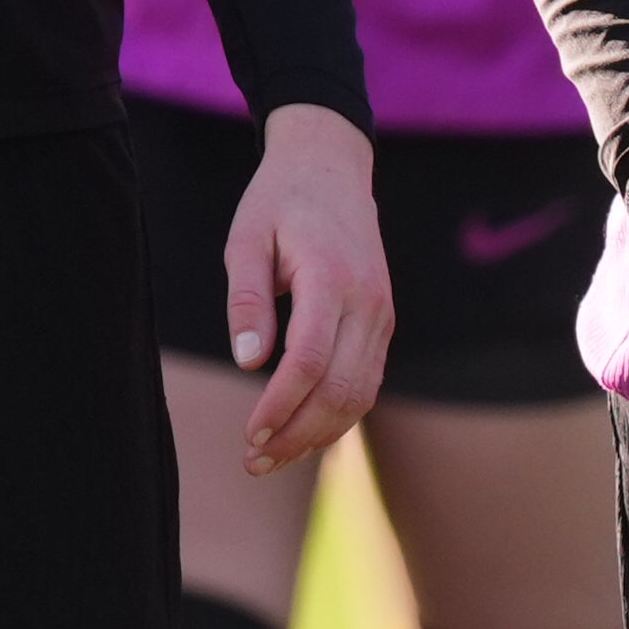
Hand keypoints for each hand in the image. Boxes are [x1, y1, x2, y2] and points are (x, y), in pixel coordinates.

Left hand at [226, 104, 393, 471]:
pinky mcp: (382, 323)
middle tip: (254, 460)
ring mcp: (382, 314)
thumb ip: (247, 299)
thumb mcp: (246, 238)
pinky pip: (367, 381)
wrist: (331, 168)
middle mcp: (368, 302)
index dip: (280, 406)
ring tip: (272, 456)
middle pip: (341, 389)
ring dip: (318, 433)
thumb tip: (249, 361)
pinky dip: (338, 414)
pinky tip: (302, 432)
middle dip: (298, 433)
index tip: (249, 434)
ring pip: (361, 394)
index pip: (310, 361)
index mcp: (332, 277)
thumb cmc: (278, 202)